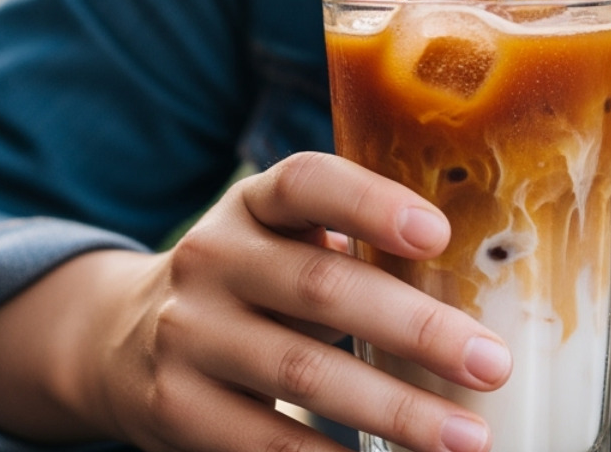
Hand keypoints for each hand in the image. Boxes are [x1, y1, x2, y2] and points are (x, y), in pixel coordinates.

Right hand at [0, 152, 511, 451]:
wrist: (119, 338)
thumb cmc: (249, 283)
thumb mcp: (278, 241)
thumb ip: (349, 246)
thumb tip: (478, 280)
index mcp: (252, 206)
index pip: (306, 183)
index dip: (370, 204)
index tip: (437, 234)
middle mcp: (214, 259)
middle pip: (319, 288)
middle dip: (415, 329)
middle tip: (490, 361)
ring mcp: (188, 334)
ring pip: (300, 372)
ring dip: (393, 410)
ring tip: (466, 437)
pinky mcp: (176, 407)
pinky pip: (263, 440)